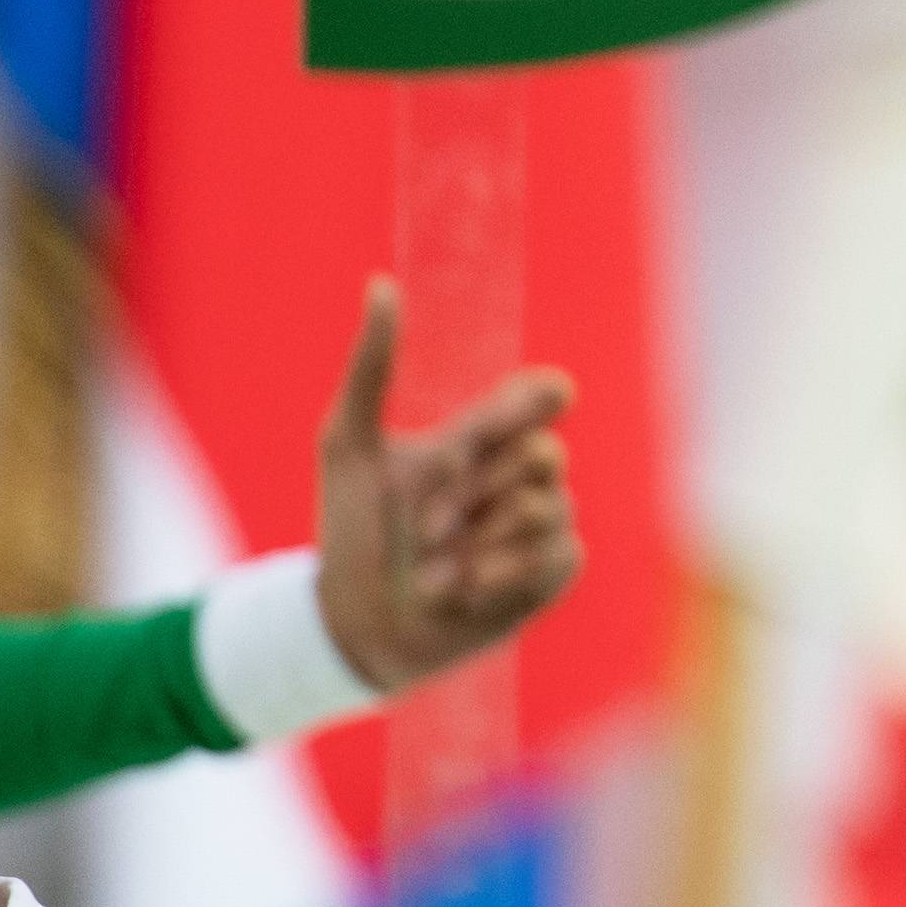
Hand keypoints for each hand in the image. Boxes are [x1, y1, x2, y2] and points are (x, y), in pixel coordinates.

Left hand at [311, 282, 582, 690]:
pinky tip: (464, 588)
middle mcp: (518, 475)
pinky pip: (558, 551)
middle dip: (474, 493)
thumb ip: (371, 365)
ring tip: (434, 569)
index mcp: (481, 439)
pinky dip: (502, 570)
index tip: (490, 426)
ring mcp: (540, 523)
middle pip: (542, 453)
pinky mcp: (551, 570)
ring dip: (479, 540)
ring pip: (548, 506)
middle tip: (426, 526)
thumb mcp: (347, 443)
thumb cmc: (348, 532)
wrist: (352, 624)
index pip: (541, 395)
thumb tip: (380, 282)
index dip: (534, 400)